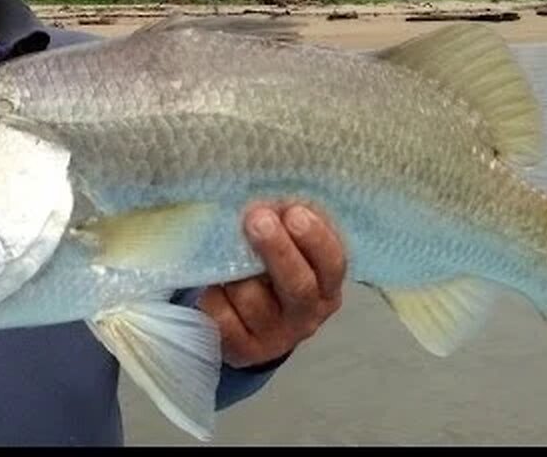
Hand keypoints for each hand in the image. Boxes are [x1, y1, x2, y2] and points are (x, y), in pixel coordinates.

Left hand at [198, 202, 346, 368]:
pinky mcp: (243, 351)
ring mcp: (276, 337)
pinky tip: (215, 286)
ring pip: (252, 298)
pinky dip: (214, 296)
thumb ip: (288, 227)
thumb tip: (269, 196)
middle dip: (277, 249)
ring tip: (226, 255)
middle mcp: (307, 315)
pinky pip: (222, 317)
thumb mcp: (290, 251)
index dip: (316, 238)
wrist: (251, 326)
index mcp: (327, 286)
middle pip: (298, 286)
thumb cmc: (272, 273)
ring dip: (235, 272)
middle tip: (256, 218)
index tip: (294, 212)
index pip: (333, 264)